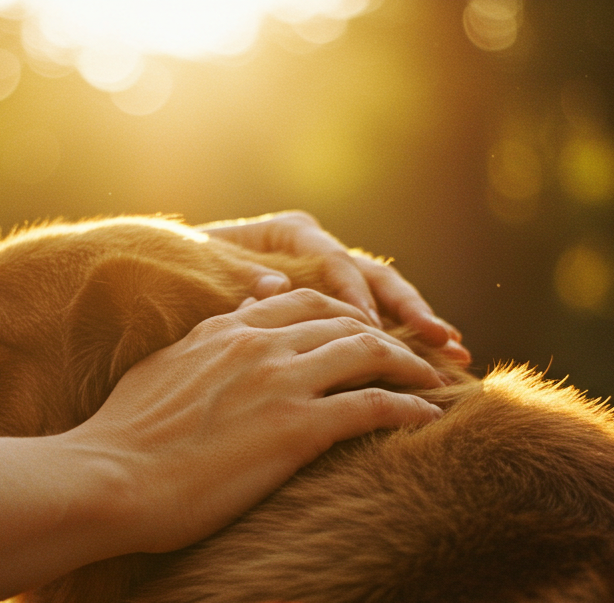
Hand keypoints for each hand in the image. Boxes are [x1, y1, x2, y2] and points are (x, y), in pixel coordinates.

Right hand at [70, 287, 445, 553]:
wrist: (108, 478)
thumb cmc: (121, 442)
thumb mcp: (157, 374)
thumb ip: (193, 352)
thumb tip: (203, 354)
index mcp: (224, 329)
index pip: (300, 302)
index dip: (341, 314)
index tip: (363, 332)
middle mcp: (258, 343)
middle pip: (344, 320)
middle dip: (385, 334)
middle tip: (412, 355)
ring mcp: (280, 381)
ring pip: (368, 351)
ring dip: (408, 364)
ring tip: (433, 380)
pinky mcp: (298, 427)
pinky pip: (374, 405)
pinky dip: (408, 407)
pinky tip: (428, 418)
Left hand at [199, 210, 470, 363]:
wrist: (160, 292)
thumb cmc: (175, 279)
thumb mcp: (202, 275)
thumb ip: (239, 280)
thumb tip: (277, 287)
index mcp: (290, 231)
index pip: (331, 259)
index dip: (354, 293)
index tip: (370, 327)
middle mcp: (316, 250)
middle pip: (371, 278)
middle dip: (408, 310)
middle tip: (440, 339)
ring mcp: (325, 279)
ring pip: (380, 300)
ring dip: (415, 325)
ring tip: (453, 349)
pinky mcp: (327, 309)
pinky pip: (368, 323)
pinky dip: (397, 340)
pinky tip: (427, 360)